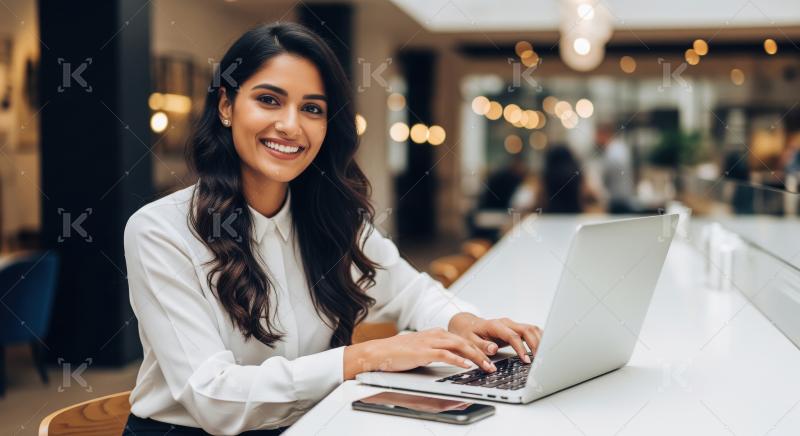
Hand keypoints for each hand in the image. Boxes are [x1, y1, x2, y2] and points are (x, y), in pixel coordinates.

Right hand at [343, 328, 494, 379]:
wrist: (379, 352)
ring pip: (459, 346)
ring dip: (475, 357)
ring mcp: (430, 342)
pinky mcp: (424, 351)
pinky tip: (466, 365)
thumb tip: (452, 359)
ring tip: (486, 366)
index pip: (462, 339)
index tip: (488, 358)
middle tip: (493, 364)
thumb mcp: (422, 349)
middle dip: (482, 353)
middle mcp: (435, 334)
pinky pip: (445, 354)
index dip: (477, 348)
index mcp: (436, 333)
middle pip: (465, 341)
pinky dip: (458, 359)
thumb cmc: (398, 353)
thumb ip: (437, 351)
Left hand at [448, 312, 541, 363]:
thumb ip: (481, 346)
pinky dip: (538, 338)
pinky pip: (530, 331)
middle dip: (536, 344)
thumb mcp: (469, 341)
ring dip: (540, 341)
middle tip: (540, 359)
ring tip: (544, 356)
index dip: (521, 348)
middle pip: (527, 330)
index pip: (512, 335)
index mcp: (494, 325)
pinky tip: (543, 348)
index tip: (526, 360)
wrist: (467, 324)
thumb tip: (493, 349)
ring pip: (531, 329)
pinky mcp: (515, 328)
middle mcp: (505, 323)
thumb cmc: (468, 333)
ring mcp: (511, 325)